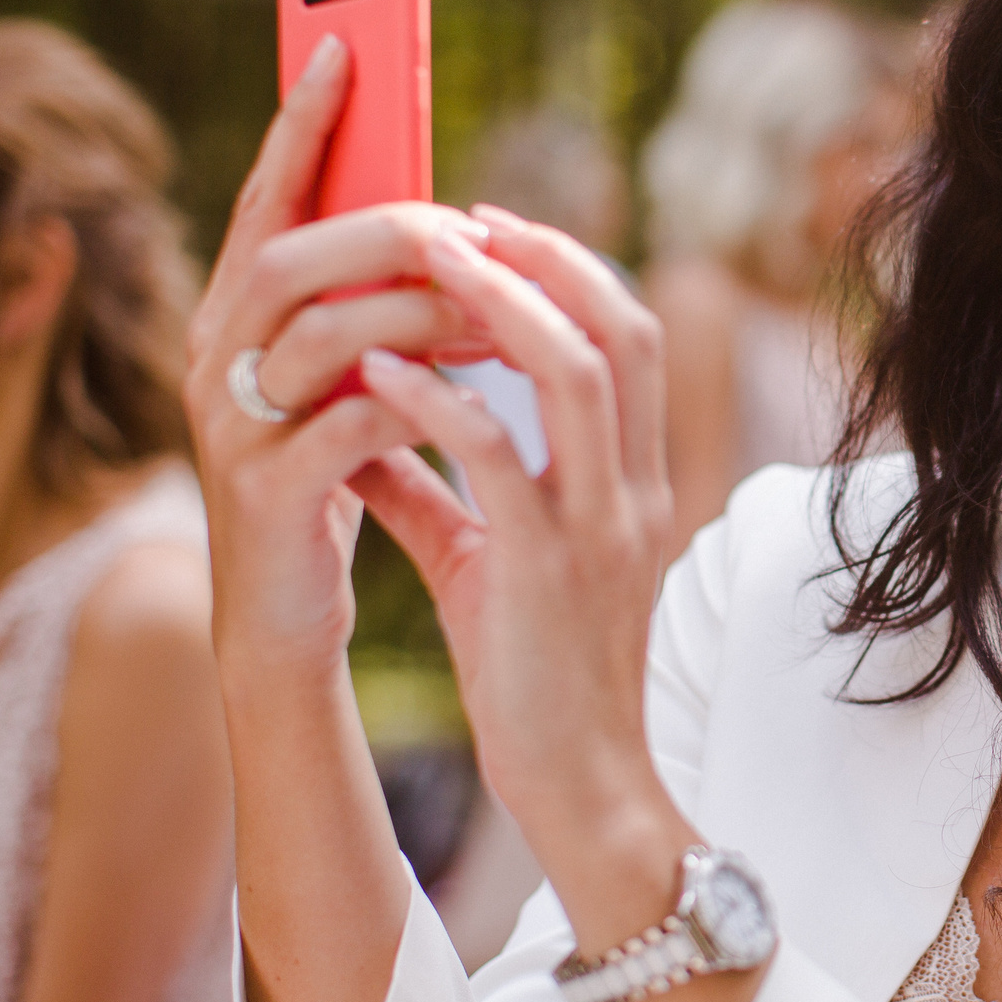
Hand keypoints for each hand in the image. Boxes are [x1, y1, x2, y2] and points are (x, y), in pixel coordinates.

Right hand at [183, 35, 494, 688]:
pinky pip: (349, 423)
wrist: (284, 618)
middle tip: (472, 233)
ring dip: (421, 315)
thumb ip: (371, 309)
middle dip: (391, 230)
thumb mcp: (347, 378)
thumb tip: (450, 228)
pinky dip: (417, 402)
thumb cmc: (327, 482)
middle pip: (295, 253)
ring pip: (324, 332)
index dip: (302, 123)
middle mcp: (215, 357)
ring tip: (495, 319)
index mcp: (237, 318)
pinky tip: (473, 402)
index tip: (343, 43)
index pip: (267, 198)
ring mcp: (232, 426)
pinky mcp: (265, 494)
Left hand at [349, 208, 684, 884]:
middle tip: (464, 218)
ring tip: (426, 261)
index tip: (493, 232)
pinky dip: (440, 401)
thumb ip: (437, 492)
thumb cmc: (534, 678)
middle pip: (620, 332)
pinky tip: (377, 371)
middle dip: (546, 260)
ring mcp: (600, 526)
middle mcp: (634, 489)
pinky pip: (498, 459)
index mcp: (633, 482)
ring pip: (577, 374)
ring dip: (502, 304)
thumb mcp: (486, 565)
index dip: (568, 272)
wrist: (579, 783)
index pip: (628, 341)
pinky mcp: (549, 568)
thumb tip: (367, 426)